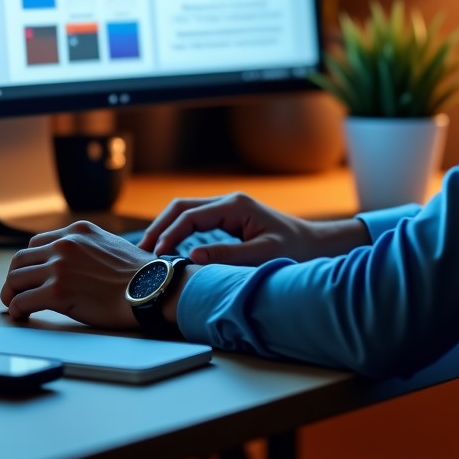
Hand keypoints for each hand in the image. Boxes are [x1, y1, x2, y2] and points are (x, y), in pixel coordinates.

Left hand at [0, 220, 161, 327]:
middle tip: (15, 291)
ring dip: (12, 293)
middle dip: (15, 277)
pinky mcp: (57, 291)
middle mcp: (66, 243)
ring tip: (15, 304)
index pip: (38, 242)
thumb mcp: (110, 245)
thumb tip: (75, 263)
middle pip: (21, 258)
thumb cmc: (137, 273)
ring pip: (16, 278)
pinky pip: (22, 300)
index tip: (31, 275)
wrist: (151, 288)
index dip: (31, 261)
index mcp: (78, 230)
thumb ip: (87, 247)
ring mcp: (60, 266)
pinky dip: (17, 309)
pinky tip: (22, 314)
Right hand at [138, 192, 368, 265]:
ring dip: (165, 229)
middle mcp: (229, 202)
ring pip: (185, 212)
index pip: (190, 215)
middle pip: (181, 207)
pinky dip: (177, 232)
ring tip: (148, 253)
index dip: (169, 234)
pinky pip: (194, 222)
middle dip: (159, 227)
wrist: (316, 245)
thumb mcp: (263, 255)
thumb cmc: (295, 251)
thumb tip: (194, 257)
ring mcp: (227, 209)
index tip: (157, 256)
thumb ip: (229, 255)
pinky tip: (168, 251)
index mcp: (235, 206)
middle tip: (142, 252)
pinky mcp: (228, 219)